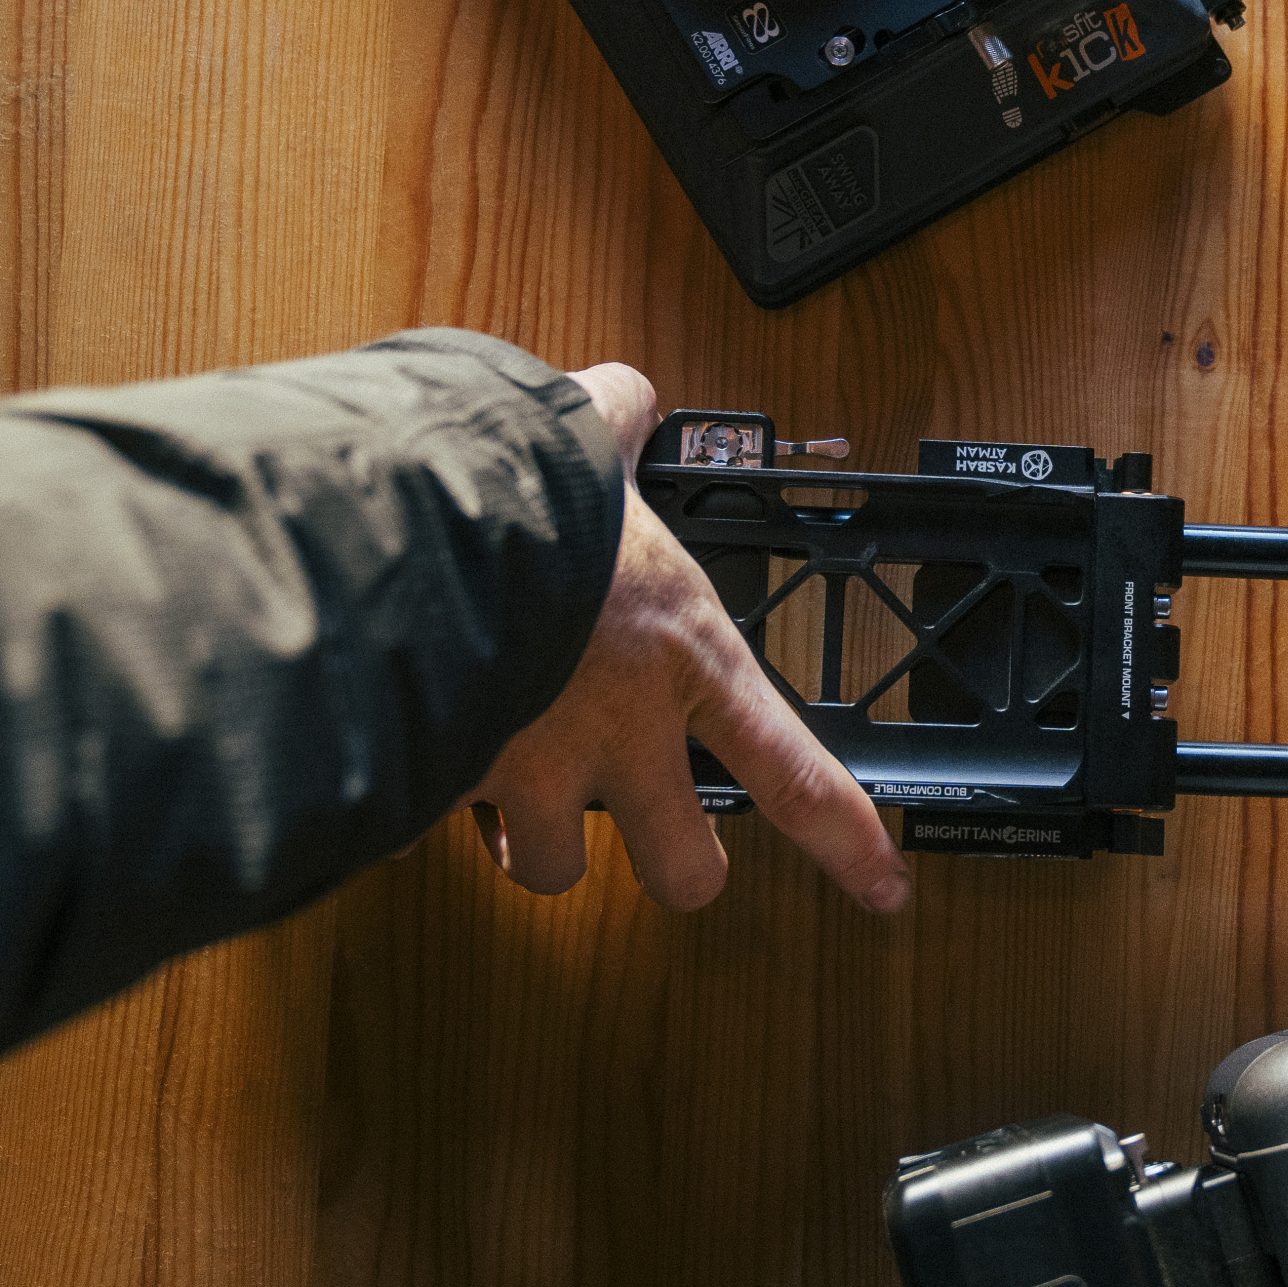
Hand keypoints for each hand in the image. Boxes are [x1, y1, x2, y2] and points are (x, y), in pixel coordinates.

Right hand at [461, 363, 911, 914]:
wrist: (403, 528)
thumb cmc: (518, 487)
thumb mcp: (592, 439)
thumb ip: (618, 421)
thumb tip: (620, 396)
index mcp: (687, 656)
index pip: (795, 777)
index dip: (848, 844)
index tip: (884, 890)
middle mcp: (624, 735)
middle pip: (684, 869)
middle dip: (675, 867)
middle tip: (659, 841)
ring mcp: (534, 773)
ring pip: (554, 867)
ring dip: (537, 839)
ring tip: (517, 786)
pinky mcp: (445, 786)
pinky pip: (438, 825)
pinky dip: (432, 795)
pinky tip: (421, 747)